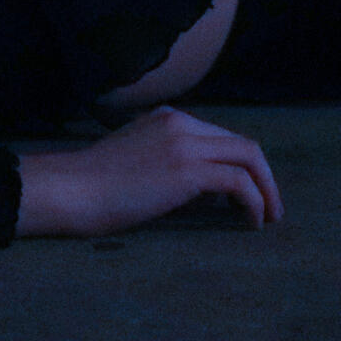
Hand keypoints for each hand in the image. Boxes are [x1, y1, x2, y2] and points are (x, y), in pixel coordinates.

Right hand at [13, 106, 283, 238]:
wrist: (70, 190)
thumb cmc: (91, 187)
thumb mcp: (136, 163)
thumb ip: (169, 167)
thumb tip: (206, 195)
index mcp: (167, 118)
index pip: (220, 138)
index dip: (241, 167)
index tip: (250, 193)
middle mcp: (182, 123)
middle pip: (243, 144)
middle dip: (264, 177)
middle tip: (271, 207)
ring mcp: (185, 144)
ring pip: (248, 157)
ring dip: (265, 190)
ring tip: (268, 218)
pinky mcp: (187, 170)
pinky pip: (238, 182)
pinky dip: (253, 201)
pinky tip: (251, 222)